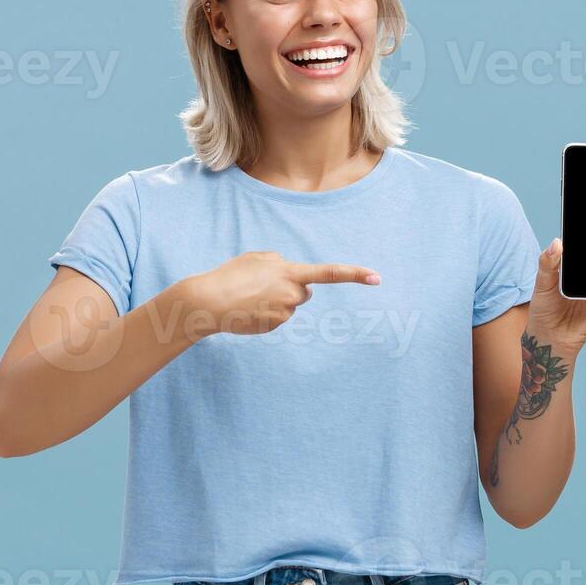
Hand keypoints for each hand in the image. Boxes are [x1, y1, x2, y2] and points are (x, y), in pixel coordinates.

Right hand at [174, 251, 380, 336]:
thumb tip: (291, 275)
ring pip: (289, 306)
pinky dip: (265, 314)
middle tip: (262, 286)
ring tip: (249, 297)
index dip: (355, 274)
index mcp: (290, 272)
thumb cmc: (231, 275)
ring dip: (274, 301)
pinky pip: (277, 318)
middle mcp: (292, 294)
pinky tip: (248, 310)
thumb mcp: (257, 257)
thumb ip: (279, 262)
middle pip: (304, 293)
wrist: (209, 301)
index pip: (330, 273)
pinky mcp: (275, 326)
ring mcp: (285, 313)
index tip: (376, 278)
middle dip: (290, 290)